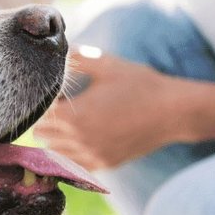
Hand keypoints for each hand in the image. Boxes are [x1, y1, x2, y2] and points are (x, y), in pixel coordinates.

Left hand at [34, 49, 189, 169]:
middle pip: (43, 136)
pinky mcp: (104, 164)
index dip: (43, 104)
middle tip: (56, 108)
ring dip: (55, 139)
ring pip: (56, 153)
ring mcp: (92, 155)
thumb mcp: (108, 65)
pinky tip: (79, 140)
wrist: (174, 112)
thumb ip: (79, 58)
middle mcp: (79, 140)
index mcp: (75, 116)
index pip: (40, 116)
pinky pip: (75, 164)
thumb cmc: (141, 85)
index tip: (53, 95)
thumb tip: (59, 50)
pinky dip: (70, 154)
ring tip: (67, 124)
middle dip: (45, 121)